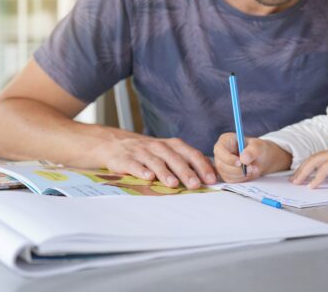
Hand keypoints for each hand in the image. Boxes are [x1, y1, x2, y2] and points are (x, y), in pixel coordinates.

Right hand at [96, 135, 216, 189]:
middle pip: (175, 158)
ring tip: (173, 184)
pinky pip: (135, 164)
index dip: (202, 166)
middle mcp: (159, 146)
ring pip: (156, 162)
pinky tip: (148, 178)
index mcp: (173, 145)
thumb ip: (188, 162)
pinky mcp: (126, 159)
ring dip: (165, 173)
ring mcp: (142, 152)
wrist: (116, 144)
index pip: (191, 154)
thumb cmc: (150, 153)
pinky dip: (141, 170)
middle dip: (186, 172)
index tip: (210, 179)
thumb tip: (212, 176)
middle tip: (195, 184)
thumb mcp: (169, 153)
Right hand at [213, 133, 291, 182]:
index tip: (240, 163)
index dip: (228, 158)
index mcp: (225, 141)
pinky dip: (242, 179)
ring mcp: (222, 165)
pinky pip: (231, 180)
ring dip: (242, 175)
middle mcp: (221, 153)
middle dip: (238, 169)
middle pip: (221, 165)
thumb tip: (243, 159)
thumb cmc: (259, 149)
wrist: (262, 159)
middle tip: (252, 168)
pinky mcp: (226, 175)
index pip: (220, 150)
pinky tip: (250, 173)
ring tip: (255, 169)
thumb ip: (252, 151)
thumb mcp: (259, 146)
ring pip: (226, 174)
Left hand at [290, 146, 327, 187]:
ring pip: (315, 162)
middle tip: (293, 180)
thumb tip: (320, 179)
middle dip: (301, 170)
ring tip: (297, 182)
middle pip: (312, 159)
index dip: (306, 168)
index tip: (298, 176)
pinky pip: (323, 170)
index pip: (316, 159)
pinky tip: (311, 186)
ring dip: (304, 173)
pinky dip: (316, 178)